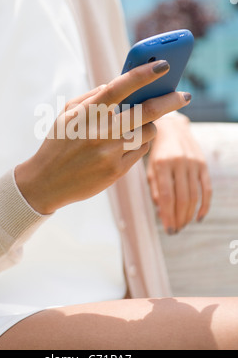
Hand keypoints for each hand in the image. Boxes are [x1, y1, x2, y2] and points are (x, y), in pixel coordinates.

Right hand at [15, 60, 191, 214]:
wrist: (46, 182)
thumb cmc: (58, 142)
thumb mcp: (66, 115)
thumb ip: (91, 97)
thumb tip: (119, 83)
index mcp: (84, 114)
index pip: (117, 88)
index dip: (141, 75)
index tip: (162, 65)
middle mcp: (98, 133)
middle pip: (145, 112)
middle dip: (169, 100)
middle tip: (183, 96)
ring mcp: (108, 154)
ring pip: (147, 132)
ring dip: (150, 124)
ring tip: (141, 124)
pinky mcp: (116, 171)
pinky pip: (141, 150)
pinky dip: (141, 142)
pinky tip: (129, 142)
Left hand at [146, 115, 211, 233]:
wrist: (172, 128)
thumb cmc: (157, 152)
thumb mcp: (150, 168)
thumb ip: (155, 189)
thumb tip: (162, 212)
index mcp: (162, 164)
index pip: (167, 196)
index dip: (168, 215)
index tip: (168, 229)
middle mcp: (179, 163)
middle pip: (182, 198)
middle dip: (179, 217)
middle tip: (175, 229)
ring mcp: (193, 163)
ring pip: (195, 196)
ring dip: (189, 214)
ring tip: (183, 224)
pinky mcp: (203, 165)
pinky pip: (207, 189)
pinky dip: (205, 205)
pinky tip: (199, 217)